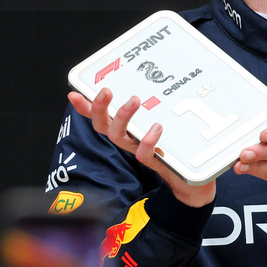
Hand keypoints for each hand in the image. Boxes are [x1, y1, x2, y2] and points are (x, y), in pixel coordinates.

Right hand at [68, 89, 215, 208]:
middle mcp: (129, 141)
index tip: (74, 94)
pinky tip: (156, 127)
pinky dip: (148, 141)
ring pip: (119, 137)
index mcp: (128, 130)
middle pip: (103, 126)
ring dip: (123, 118)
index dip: (86, 108)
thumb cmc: (175, 149)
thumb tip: (151, 84)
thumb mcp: (164, 123)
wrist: (192, 182)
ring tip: (134, 100)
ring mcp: (139, 152)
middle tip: (106, 91)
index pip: (100, 118)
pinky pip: (144, 154)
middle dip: (100, 108)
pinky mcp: (155, 163)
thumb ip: (155, 109)